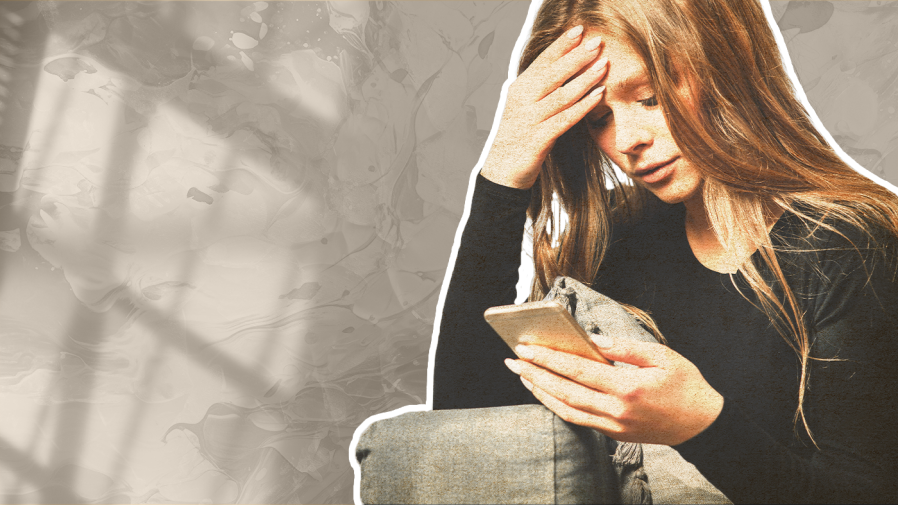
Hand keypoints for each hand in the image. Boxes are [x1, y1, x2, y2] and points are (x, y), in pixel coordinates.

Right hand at [481, 25, 608, 188]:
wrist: (502, 172)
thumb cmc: (518, 138)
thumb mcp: (524, 108)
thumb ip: (539, 89)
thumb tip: (563, 67)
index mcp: (518, 90)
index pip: (542, 62)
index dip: (561, 45)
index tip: (579, 30)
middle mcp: (522, 101)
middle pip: (553, 74)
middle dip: (577, 57)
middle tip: (597, 42)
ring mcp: (529, 120)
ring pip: (562, 95)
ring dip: (585, 79)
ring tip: (604, 65)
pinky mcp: (538, 139)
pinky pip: (565, 119)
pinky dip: (583, 106)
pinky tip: (598, 96)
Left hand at [504, 335, 723, 445]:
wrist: (704, 425)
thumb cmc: (686, 385)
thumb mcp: (661, 356)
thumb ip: (624, 348)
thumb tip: (591, 341)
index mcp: (627, 387)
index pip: (577, 371)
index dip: (548, 359)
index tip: (526, 348)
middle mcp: (616, 410)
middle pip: (564, 391)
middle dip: (535, 373)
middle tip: (513, 360)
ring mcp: (614, 425)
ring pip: (566, 408)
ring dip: (541, 391)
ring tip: (522, 375)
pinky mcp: (614, 434)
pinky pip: (578, 419)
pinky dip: (557, 406)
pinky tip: (546, 393)